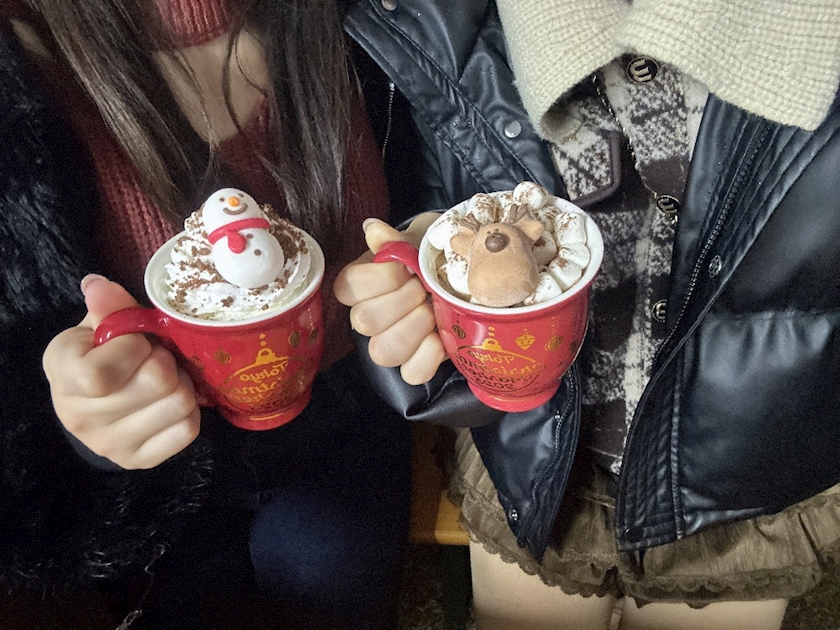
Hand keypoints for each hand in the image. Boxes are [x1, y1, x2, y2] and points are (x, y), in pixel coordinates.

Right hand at [43, 275, 200, 468]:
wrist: (93, 401)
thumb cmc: (100, 354)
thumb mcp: (99, 326)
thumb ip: (108, 308)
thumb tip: (98, 285)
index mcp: (63, 376)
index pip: (104, 372)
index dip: (133, 346)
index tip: (134, 340)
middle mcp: (80, 418)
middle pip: (156, 381)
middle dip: (165, 360)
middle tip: (157, 356)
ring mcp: (110, 445)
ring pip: (178, 403)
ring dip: (181, 383)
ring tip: (167, 377)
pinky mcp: (139, 460)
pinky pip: (188, 430)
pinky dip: (190, 410)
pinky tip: (171, 400)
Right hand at [334, 214, 446, 384]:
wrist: (457, 279)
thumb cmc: (429, 259)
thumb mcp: (416, 243)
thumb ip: (394, 241)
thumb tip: (373, 229)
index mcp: (361, 286)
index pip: (347, 288)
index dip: (379, 279)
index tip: (405, 267)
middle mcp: (368, 318)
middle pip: (364, 321)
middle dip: (401, 301)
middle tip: (423, 288)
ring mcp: (389, 344)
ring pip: (383, 351)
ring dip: (413, 328)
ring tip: (433, 311)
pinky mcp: (414, 365)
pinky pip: (412, 374)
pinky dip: (428, 357)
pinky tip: (441, 338)